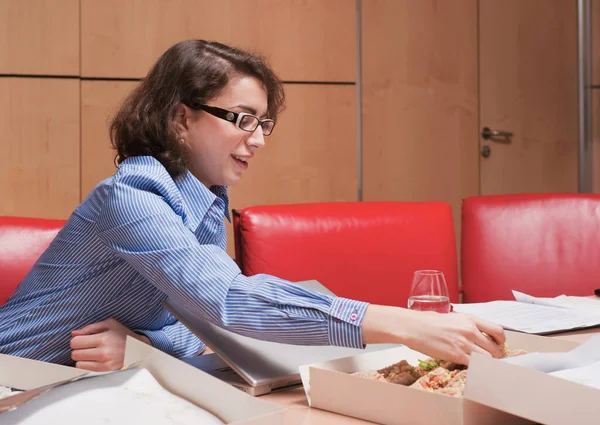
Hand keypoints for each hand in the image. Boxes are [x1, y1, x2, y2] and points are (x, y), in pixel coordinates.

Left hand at [70, 318, 150, 370]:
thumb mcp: (109, 324)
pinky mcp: (106, 371)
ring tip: (90, 353)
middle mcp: (103, 352)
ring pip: (78, 363)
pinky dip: (85, 364)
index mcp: (103, 339)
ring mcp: (105, 363)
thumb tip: (74, 334)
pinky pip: (85, 369)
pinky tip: (93, 359)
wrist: (138, 347)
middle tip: (86, 346)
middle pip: (75, 354)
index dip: (76, 340)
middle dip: (78, 349)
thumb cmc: (122, 334)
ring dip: (81, 358)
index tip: (82, 339)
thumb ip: (90, 328)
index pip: (75, 342)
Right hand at [362, 305, 504, 365]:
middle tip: (488, 358)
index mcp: (470, 319)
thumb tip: (475, 335)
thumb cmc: (427, 321)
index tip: (497, 345)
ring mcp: (464, 343)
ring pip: (488, 358)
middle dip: (495, 356)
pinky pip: (476, 365)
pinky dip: (477, 369)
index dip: (501, 341)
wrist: (412, 326)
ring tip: (480, 365)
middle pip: (496, 348)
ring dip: (487, 364)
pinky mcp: (457, 355)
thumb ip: (466, 326)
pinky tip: (472, 369)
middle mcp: (470, 330)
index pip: (498, 330)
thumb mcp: (451, 317)